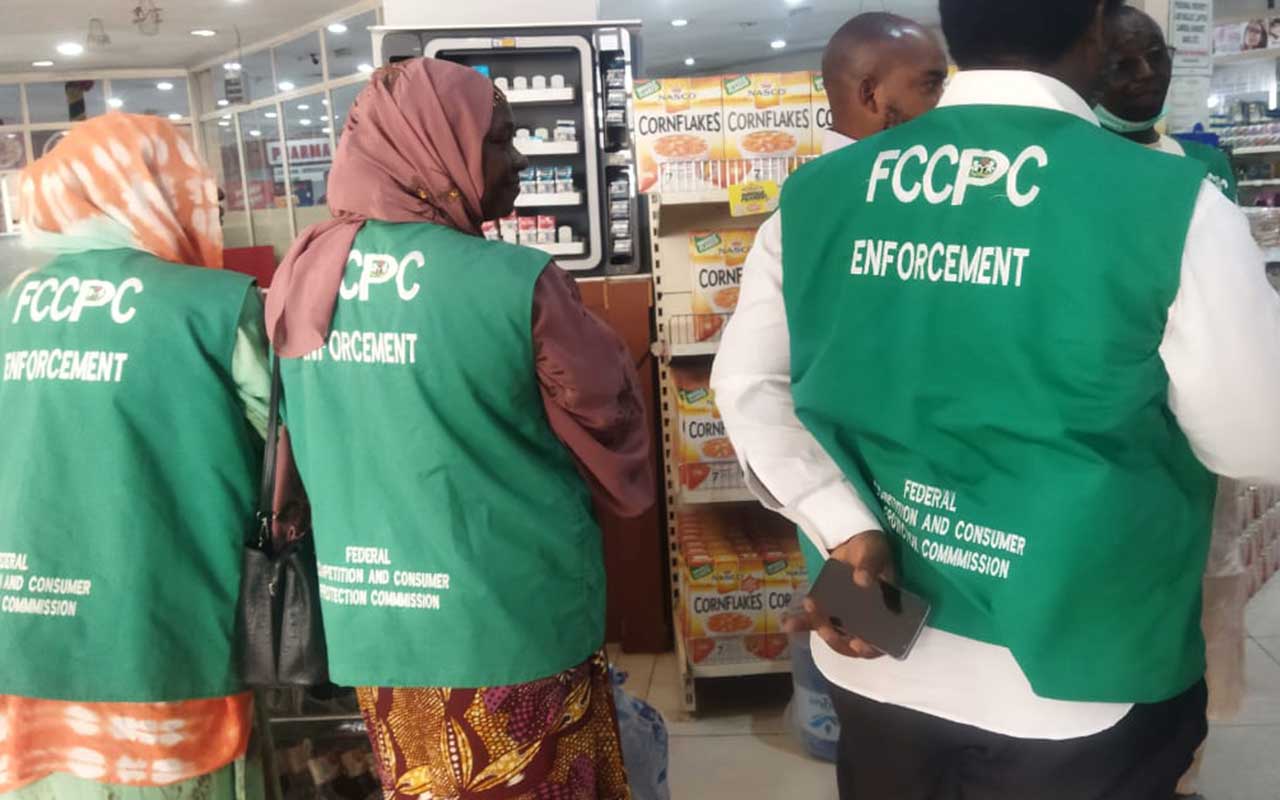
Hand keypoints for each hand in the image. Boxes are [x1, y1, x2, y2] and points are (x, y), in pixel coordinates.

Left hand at [807, 530, 894, 659]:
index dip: (869, 648)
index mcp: (884, 613)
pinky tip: (788, 624)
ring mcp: (844, 616)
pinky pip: (814, 619)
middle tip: (826, 630)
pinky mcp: (827, 607)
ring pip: (831, 633)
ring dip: (819, 629)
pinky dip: (801, 623)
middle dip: (837, 640)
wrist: (853, 542)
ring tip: (810, 612)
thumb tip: (862, 579)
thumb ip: (870, 566)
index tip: (858, 644)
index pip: (880, 641)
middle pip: (851, 643)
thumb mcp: (875, 553)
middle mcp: (864, 620)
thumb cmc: (871, 550)